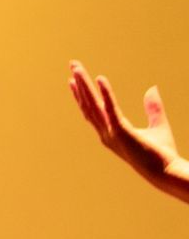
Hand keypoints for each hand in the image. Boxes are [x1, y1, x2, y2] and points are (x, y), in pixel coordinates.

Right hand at [70, 60, 188, 200]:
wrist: (166, 173)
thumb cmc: (162, 154)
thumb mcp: (158, 126)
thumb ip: (153, 108)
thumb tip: (151, 88)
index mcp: (111, 133)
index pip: (93, 111)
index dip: (83, 94)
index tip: (74, 79)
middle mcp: (106, 134)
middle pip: (88, 105)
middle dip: (79, 84)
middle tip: (72, 65)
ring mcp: (111, 134)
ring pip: (93, 106)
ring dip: (84, 86)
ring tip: (77, 69)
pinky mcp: (122, 132)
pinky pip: (111, 109)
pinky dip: (105, 94)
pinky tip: (100, 78)